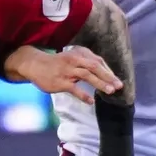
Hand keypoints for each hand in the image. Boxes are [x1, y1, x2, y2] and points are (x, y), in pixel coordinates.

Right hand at [5, 43, 121, 103]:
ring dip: (100, 83)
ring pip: (86, 76)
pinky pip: (74, 89)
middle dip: (108, 76)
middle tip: (119, 86)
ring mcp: (67, 71)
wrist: (35, 65)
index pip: (98, 61)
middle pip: (95, 67)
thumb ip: (87, 63)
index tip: (117, 80)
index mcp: (79, 53)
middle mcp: (74, 60)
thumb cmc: (58, 63)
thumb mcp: (73, 58)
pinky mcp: (60, 82)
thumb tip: (105, 74)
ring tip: (110, 91)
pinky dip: (83, 95)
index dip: (109, 71)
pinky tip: (91, 101)